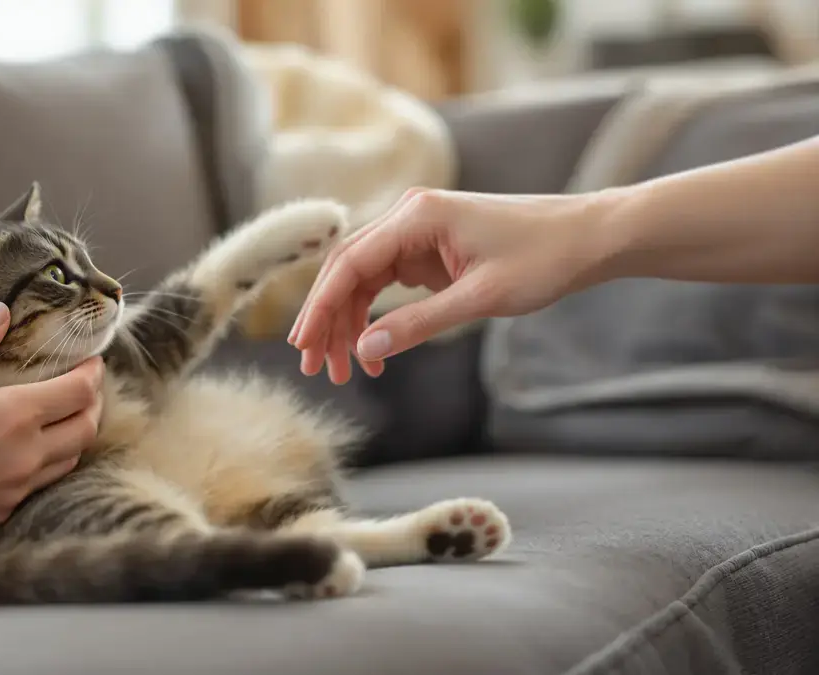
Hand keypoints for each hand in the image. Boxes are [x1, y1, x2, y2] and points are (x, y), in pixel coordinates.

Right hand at [0, 302, 103, 550]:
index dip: (93, 373)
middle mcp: (26, 455)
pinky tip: (28, 454)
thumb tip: (2, 313)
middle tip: (85, 388)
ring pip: (68, 461)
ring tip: (63, 418)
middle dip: (93, 404)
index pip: (80, 392)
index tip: (92, 360)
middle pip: (86, 428)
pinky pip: (40, 486)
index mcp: (14, 415)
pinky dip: (47, 464)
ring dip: (74, 436)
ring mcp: (15, 489)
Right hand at [288, 188, 607, 381]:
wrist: (589, 238)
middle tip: (315, 366)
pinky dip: (373, 314)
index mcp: (417, 216)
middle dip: (327, 319)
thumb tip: (366, 349)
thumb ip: (418, 324)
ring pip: (362, 278)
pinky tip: (371, 347)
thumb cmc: (544, 259)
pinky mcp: (429, 248)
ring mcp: (418, 231)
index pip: (349, 262)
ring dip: (348, 321)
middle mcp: (410, 216)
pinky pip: (386, 281)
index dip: (321, 306)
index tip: (305, 344)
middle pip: (347, 269)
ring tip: (344, 369)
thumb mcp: (479, 299)